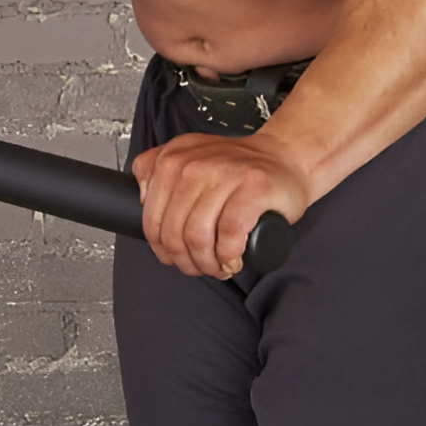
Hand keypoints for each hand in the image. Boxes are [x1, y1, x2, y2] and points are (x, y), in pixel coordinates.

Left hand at [130, 132, 309, 278]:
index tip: (174, 258)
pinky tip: (233, 259)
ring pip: (198, 236)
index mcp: (172, 159)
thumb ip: (157, 171)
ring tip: (217, 266)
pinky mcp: (253, 188)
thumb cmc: (237, 169)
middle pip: (174, 231)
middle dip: (185, 261)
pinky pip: (230, 234)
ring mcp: (224, 174)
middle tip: (199, 267)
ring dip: (207, 263)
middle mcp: (193, 164)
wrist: (284, 158)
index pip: (152, 218)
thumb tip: (141, 202)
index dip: (161, 248)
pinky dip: (229, 256)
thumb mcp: (188, 159)